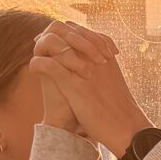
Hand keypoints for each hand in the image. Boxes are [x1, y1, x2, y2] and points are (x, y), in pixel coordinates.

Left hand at [33, 21, 148, 156]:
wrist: (126, 128)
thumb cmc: (121, 109)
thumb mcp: (113, 81)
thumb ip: (102, 70)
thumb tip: (92, 69)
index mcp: (105, 55)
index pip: (82, 31)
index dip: (66, 32)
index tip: (57, 39)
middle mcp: (94, 58)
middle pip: (68, 33)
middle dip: (53, 35)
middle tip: (40, 41)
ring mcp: (84, 70)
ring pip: (58, 45)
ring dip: (44, 46)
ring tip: (36, 52)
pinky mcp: (74, 86)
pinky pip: (50, 66)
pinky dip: (39, 65)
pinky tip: (34, 68)